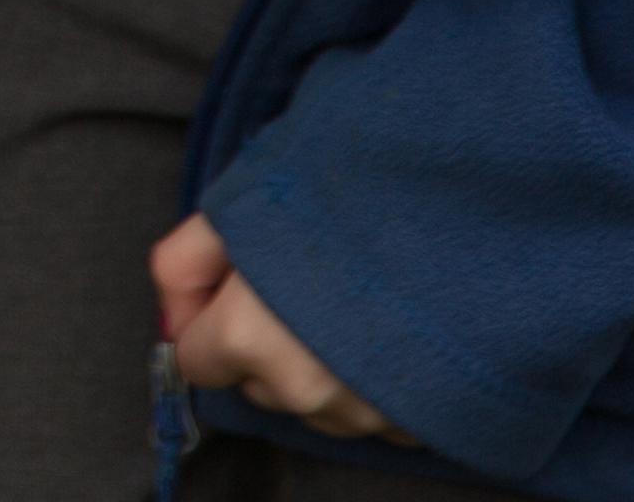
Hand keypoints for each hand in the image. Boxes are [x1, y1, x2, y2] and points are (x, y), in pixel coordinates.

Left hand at [151, 214, 405, 441]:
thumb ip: (183, 263)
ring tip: (352, 307)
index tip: (236, 290)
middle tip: (301, 288)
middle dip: (263, 347)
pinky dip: (370, 385)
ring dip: (318, 371)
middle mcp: (302, 391)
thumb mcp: (238, 209)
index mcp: (248, 341)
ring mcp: (363, 415)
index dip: (208, 321)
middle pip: (256, 384)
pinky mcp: (416, 428)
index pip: (195, 361)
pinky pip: (369, 413)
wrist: (461, 223)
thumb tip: (172, 318)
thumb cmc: (341, 205)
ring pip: (312, 403)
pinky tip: (388, 335)